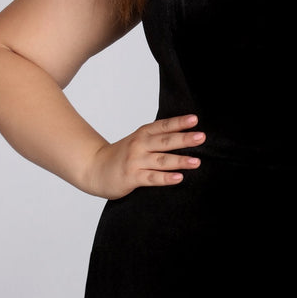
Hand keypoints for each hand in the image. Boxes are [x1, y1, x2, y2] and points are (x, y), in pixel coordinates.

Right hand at [83, 114, 204, 198]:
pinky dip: (166, 178)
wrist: (94, 168)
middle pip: (165, 141)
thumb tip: (184, 136)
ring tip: (196, 162)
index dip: (179, 122)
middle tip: (201, 137)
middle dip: (184, 139)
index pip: (163, 126)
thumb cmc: (122, 155)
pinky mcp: (132, 177)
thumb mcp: (138, 141)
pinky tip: (178, 178)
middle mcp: (139, 145)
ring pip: (161, 160)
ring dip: (180, 161)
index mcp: (142, 134)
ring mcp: (135, 161)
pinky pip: (152, 178)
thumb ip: (157, 138)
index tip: (195, 119)